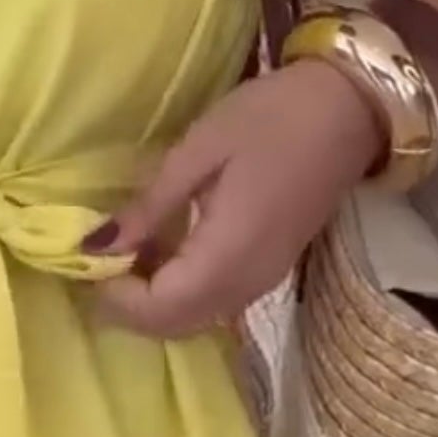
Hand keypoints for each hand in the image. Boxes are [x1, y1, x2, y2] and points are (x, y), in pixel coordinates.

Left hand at [90, 63, 383, 339]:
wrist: (350, 110)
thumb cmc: (271, 119)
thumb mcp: (198, 151)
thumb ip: (149, 207)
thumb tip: (96, 246)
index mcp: (229, 255)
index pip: (161, 309)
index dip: (117, 299)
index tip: (87, 261)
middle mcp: (248, 283)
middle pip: (176, 326)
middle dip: (129, 307)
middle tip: (97, 262)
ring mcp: (263, 281)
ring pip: (195, 319)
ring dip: (153, 301)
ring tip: (124, 254)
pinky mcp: (270, 271)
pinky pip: (215, 301)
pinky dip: (179, 290)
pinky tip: (162, 250)